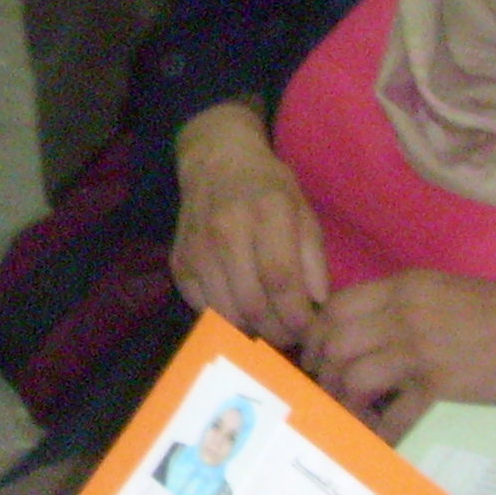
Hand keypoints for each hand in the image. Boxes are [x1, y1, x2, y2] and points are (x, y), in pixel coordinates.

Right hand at [169, 101, 327, 349]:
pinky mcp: (179, 263)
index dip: (297, 315)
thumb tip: (317, 303)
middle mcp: (227, 229)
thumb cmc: (268, 188)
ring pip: (226, 313)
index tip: (309, 328)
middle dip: (277, 331)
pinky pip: (203, 309)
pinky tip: (239, 307)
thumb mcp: (303, 210)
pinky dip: (225, 318)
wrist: (215, 162)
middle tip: (290, 332)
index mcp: (267, 211)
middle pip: (252, 304)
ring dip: (252, 330)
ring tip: (268, 323)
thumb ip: (314, 257)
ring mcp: (197, 247)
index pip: (281, 279)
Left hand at [300, 271, 495, 440]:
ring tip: (352, 416)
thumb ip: (406, 308)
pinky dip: (383, 432)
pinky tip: (385, 438)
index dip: (317, 334)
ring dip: (346, 402)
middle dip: (324, 372)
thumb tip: (366, 336)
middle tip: (326, 392)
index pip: (338, 307)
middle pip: (336, 342)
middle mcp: (405, 315)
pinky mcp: (440, 390)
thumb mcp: (446, 293)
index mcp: (406, 288)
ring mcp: (421, 353)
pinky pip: (393, 417)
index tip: (314, 356)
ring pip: (353, 378)